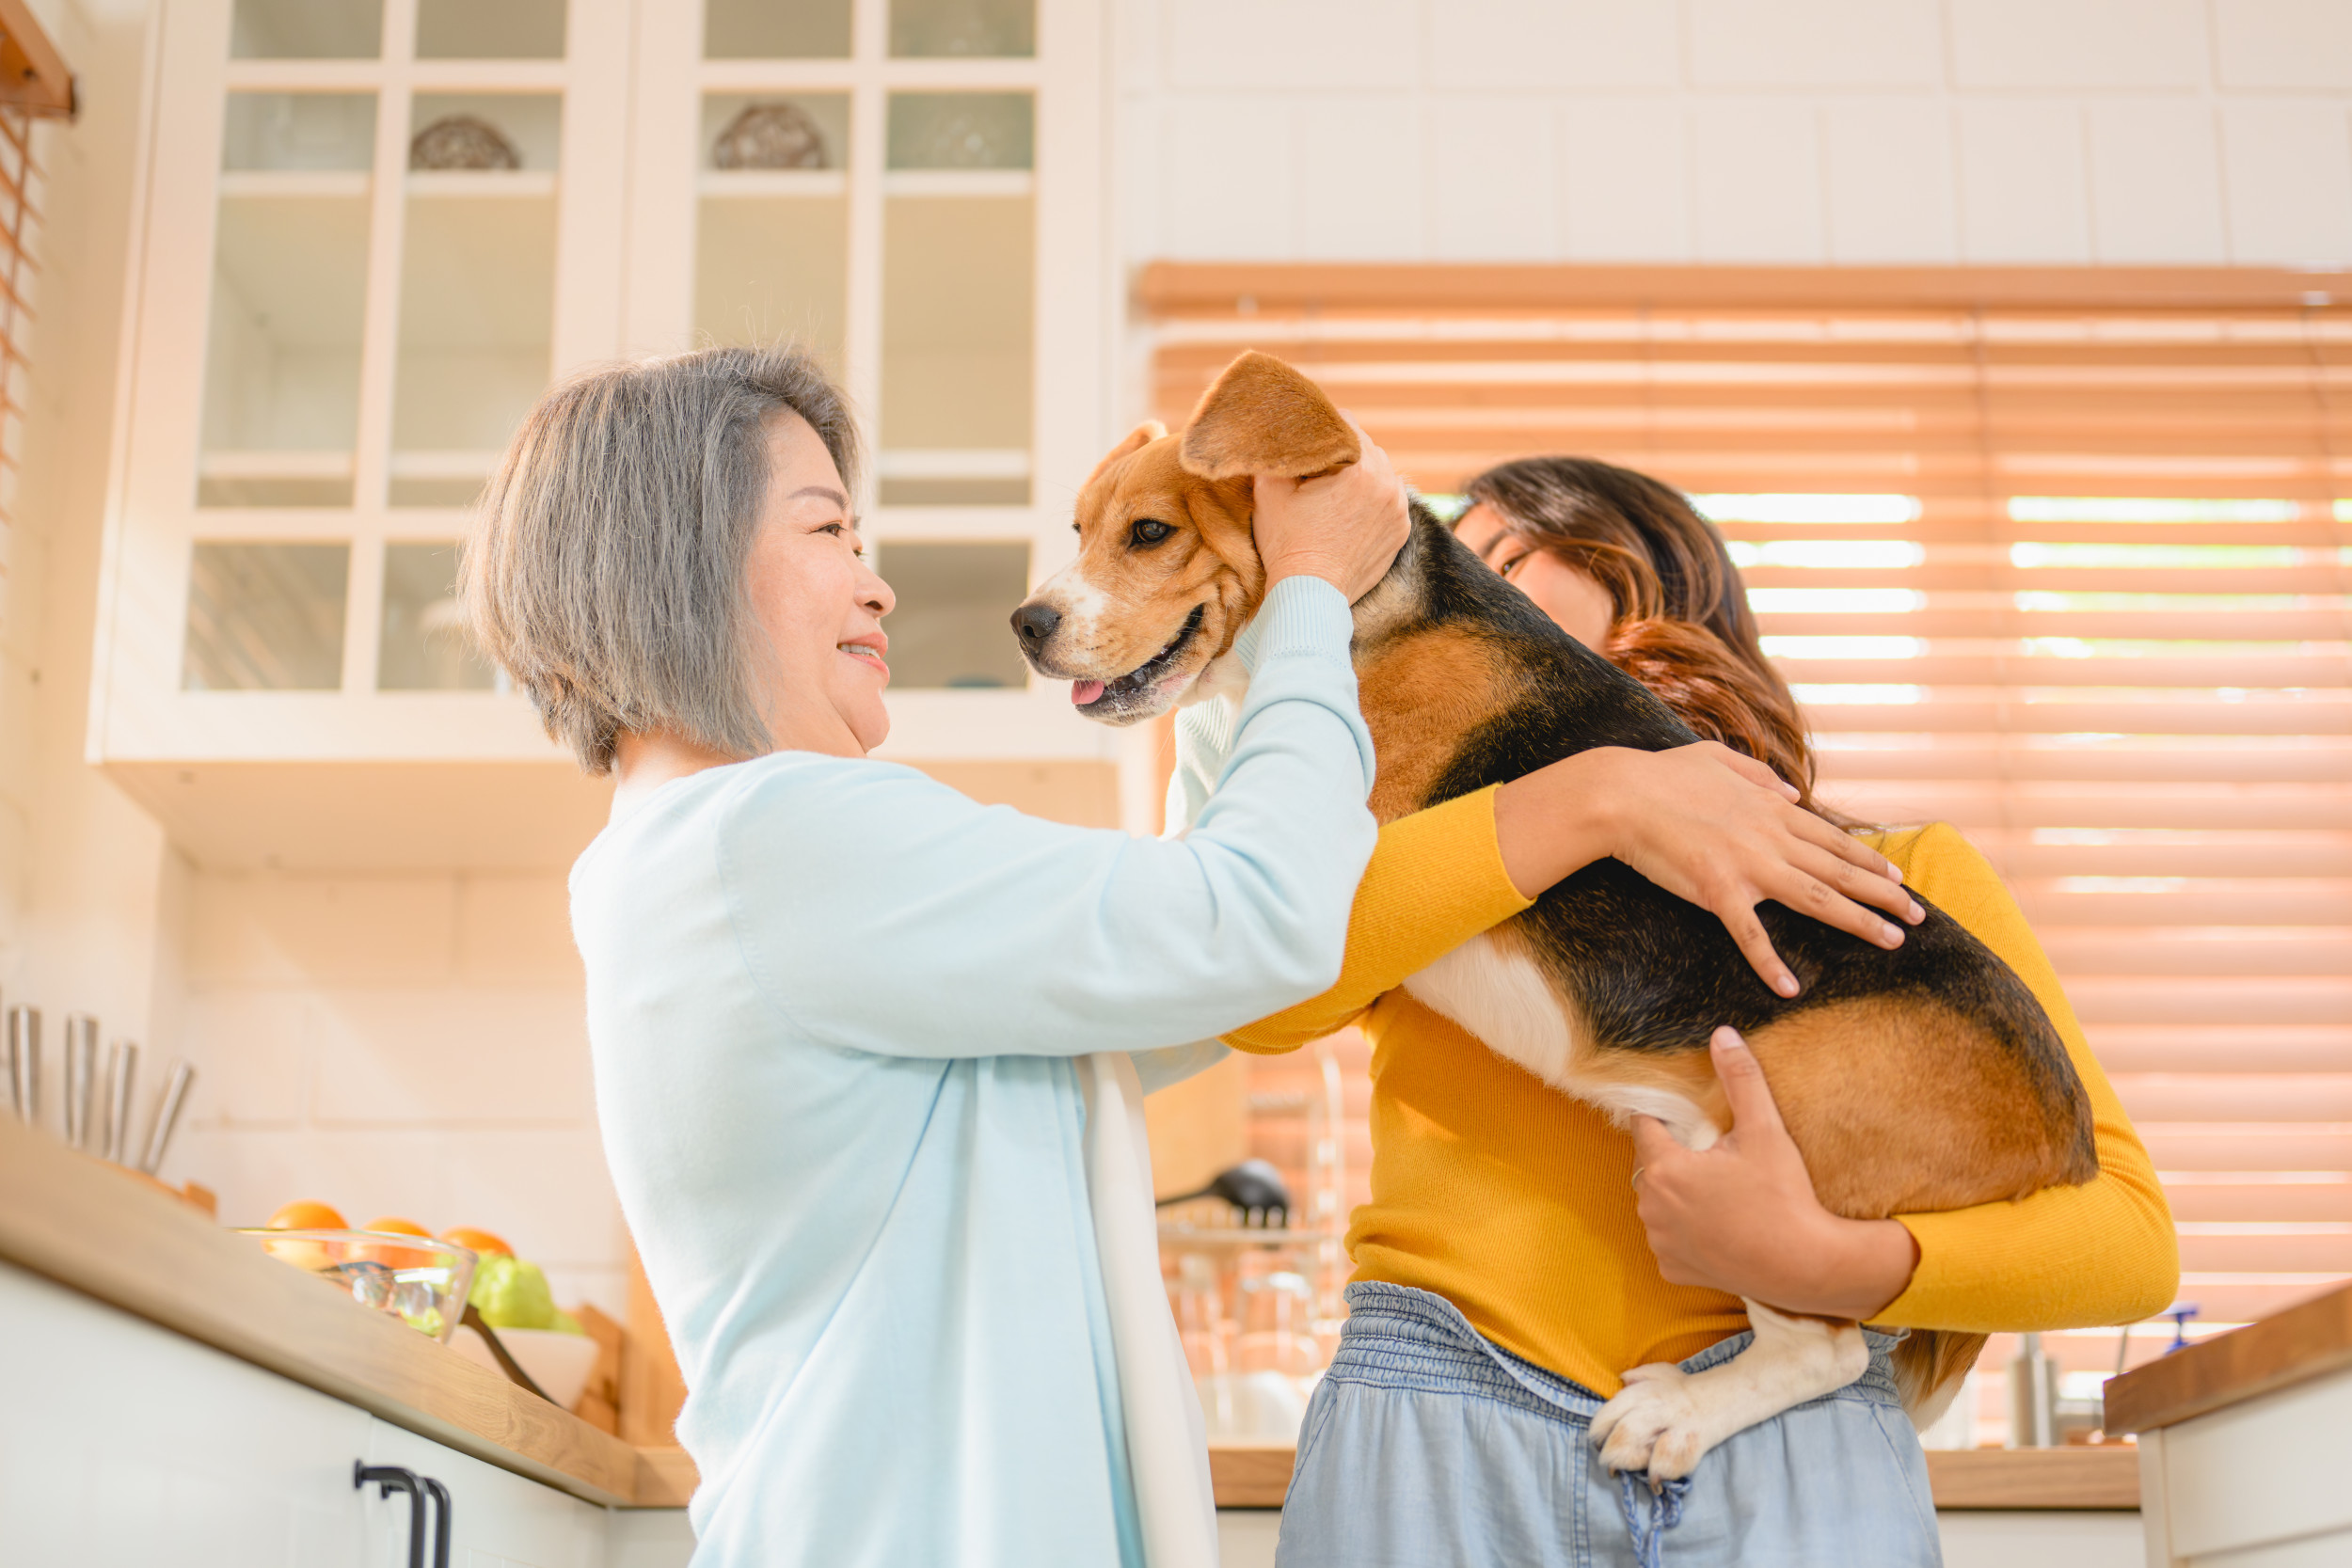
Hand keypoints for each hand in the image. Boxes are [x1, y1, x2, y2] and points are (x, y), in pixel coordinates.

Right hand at [1251, 414, 1409, 602]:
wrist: (1309, 595)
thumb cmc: (1287, 544)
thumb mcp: (1270, 491)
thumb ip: (1277, 454)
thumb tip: (1277, 435)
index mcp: (1362, 468)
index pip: (1346, 425)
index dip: (1322, 428)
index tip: (1307, 440)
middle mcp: (1389, 485)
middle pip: (1366, 448)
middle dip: (1343, 453)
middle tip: (1317, 467)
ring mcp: (1400, 510)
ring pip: (1381, 473)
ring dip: (1360, 475)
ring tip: (1333, 491)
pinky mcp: (1401, 531)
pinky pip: (1389, 500)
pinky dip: (1372, 500)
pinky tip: (1349, 511)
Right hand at [1494, 742, 1922, 996]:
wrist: (1622, 794)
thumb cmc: (1662, 774)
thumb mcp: (1717, 758)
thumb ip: (1759, 774)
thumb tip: (1793, 791)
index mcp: (1771, 808)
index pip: (1833, 839)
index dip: (1869, 860)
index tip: (1898, 877)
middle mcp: (1771, 837)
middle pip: (1840, 870)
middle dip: (1885, 895)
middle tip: (1918, 917)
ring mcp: (1748, 865)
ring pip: (1817, 898)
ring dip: (1859, 921)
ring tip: (1892, 940)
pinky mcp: (1717, 890)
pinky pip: (1749, 934)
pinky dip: (1770, 962)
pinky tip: (1790, 988)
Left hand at [1629, 1028, 1917, 1319]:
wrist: (1805, 1265)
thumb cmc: (1783, 1196)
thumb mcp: (1765, 1130)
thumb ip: (1740, 1079)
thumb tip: (1723, 1034)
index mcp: (1665, 1168)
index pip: (1644, 1125)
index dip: (1664, 1117)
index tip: (1686, 1117)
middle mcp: (1651, 1207)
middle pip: (1650, 1165)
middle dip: (1673, 1156)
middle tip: (1712, 1156)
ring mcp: (1659, 1242)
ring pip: (1657, 1203)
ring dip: (1676, 1195)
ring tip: (1717, 1191)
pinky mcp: (1672, 1269)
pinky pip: (1669, 1239)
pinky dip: (1686, 1231)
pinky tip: (1717, 1225)